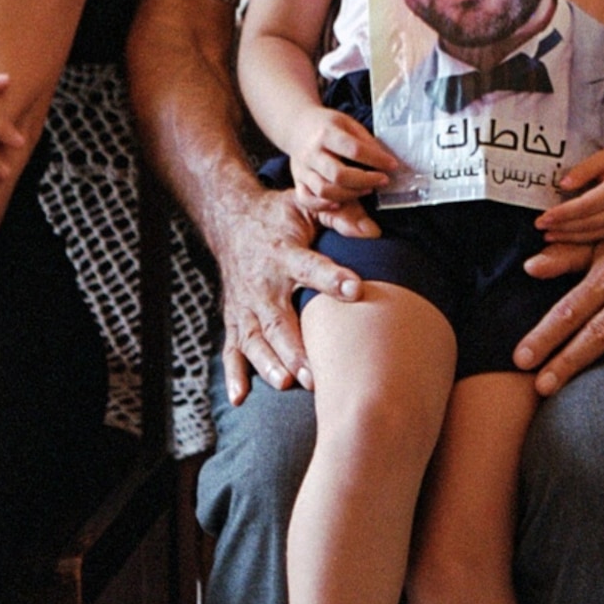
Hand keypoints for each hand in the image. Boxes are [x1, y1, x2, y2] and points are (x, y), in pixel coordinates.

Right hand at [215, 175, 365, 404]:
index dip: (331, 278)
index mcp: (284, 253)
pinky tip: (240, 397)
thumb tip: (373, 231)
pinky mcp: (234, 320)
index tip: (355, 290)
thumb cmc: (279, 218)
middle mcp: (263, 284)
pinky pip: (231, 349)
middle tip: (313, 373)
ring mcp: (245, 305)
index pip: (310, 266)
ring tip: (285, 383)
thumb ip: (339, 216)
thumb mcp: (307, 205)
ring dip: (268, 363)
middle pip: (277, 319)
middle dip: (294, 347)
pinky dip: (233, 374)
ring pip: (254, 339)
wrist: (232, 221)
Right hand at [290, 108, 401, 210]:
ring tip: (367, 189)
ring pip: (325, 190)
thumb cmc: (328, 125)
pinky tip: (340, 203)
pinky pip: (307, 200)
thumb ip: (365, 141)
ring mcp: (302, 169)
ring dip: (350, 194)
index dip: (377, 160)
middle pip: (339, 175)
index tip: (393, 165)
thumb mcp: (348, 123)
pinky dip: (323, 205)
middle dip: (366, 180)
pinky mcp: (298, 181)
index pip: (354, 150)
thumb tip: (385, 160)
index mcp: (326, 133)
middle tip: (383, 180)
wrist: (297, 126)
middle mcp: (312, 153)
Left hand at [540, 143, 603, 243]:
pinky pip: (602, 235)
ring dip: (569, 236)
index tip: (543, 218)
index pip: (585, 206)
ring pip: (594, 233)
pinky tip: (567, 236)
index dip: (562, 214)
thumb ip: (584, 171)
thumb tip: (563, 185)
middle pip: (587, 223)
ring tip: (549, 235)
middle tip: (539, 226)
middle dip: (561, 227)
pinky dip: (582, 238)